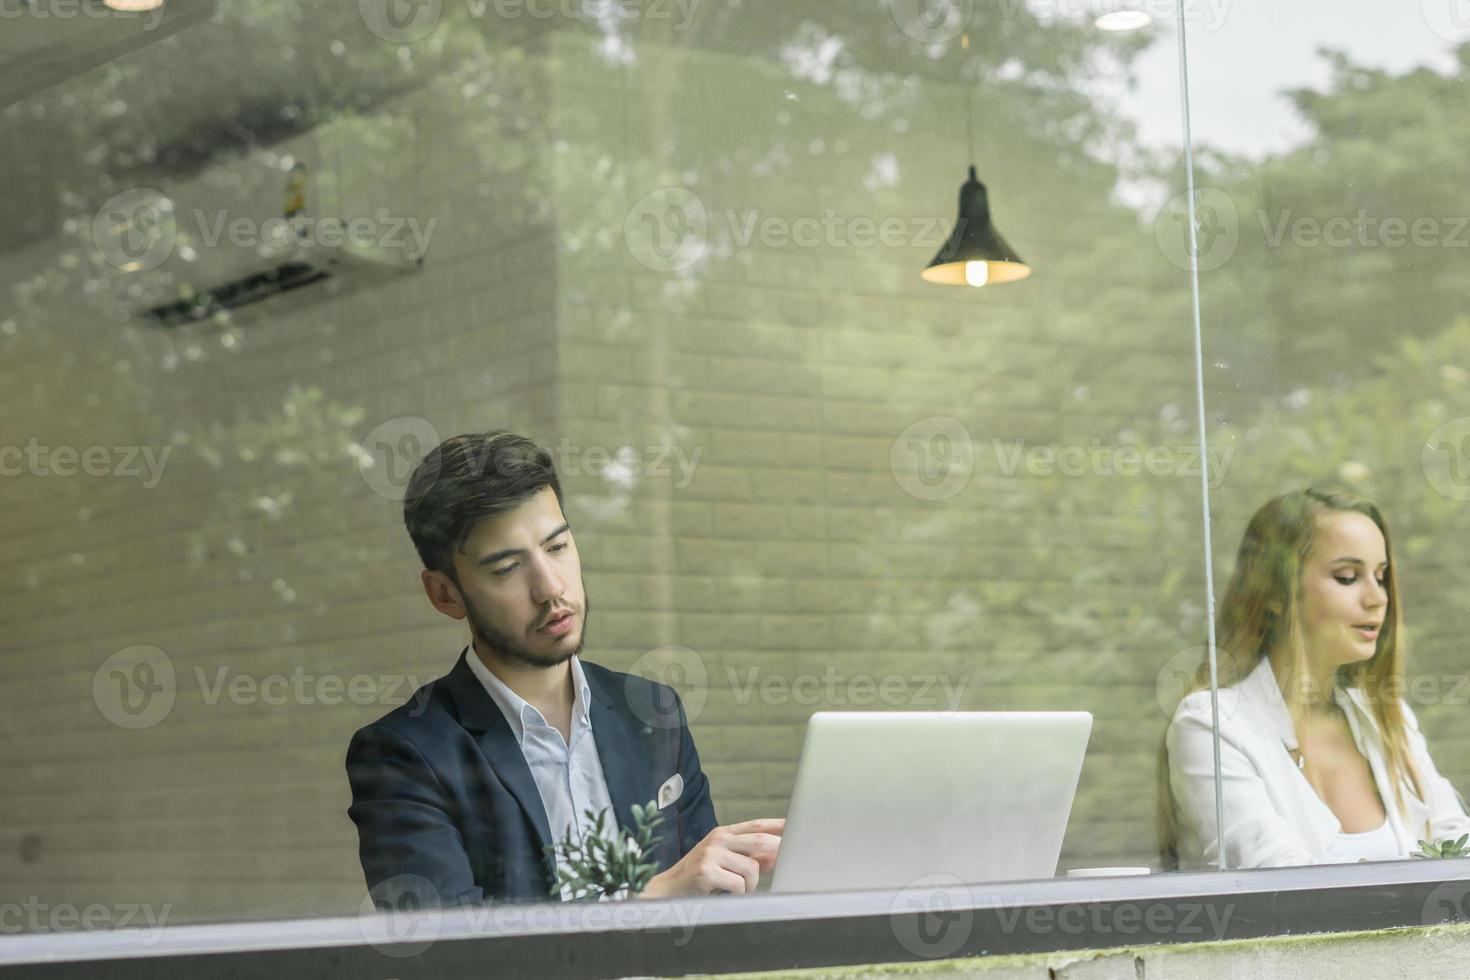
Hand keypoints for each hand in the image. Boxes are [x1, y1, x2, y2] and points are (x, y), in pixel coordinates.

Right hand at [638, 818, 783, 896]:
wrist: (667, 891)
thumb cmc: (698, 878)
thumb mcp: (723, 863)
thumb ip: (749, 858)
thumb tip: (777, 856)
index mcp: (723, 833)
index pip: (757, 825)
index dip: (778, 825)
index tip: (797, 826)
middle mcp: (718, 839)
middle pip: (760, 841)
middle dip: (777, 853)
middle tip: (785, 864)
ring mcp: (711, 854)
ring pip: (751, 868)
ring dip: (751, 885)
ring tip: (738, 889)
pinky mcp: (706, 871)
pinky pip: (738, 885)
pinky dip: (738, 894)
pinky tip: (725, 893)